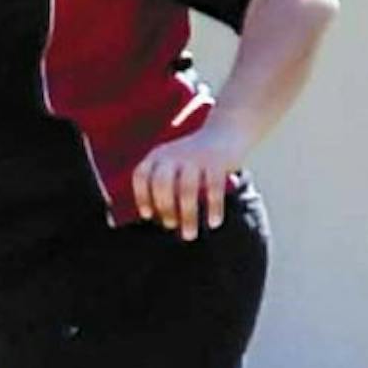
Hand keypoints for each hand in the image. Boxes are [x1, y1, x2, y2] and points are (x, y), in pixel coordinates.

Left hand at [131, 114, 252, 240]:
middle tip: (171, 226)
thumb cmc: (195, 158)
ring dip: (187, 215)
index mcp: (158, 155)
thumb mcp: (173, 163)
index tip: (148, 216)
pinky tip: (214, 223)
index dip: (142, 196)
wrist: (225, 132)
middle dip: (165, 209)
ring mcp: (195, 157)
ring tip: (189, 235)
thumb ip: (163, 183)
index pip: (141, 175)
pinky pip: (214, 188)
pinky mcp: (216, 161)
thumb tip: (156, 218)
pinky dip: (213, 208)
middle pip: (162, 185)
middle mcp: (173, 155)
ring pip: (186, 190)